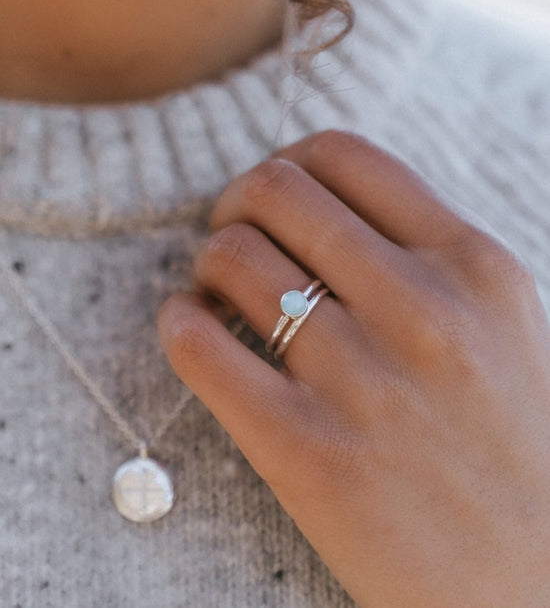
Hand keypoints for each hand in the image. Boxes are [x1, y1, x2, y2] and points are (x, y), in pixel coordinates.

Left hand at [156, 129, 549, 606]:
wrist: (530, 583)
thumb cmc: (514, 446)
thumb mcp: (502, 322)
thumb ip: (425, 255)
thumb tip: (321, 206)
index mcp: (473, 264)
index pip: (344, 155)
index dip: (289, 161)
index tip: (275, 196)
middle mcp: (420, 308)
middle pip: (275, 190)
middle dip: (235, 201)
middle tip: (232, 233)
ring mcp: (360, 378)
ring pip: (231, 258)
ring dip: (206, 263)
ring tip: (216, 292)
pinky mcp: (305, 450)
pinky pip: (199, 345)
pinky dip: (179, 322)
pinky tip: (193, 329)